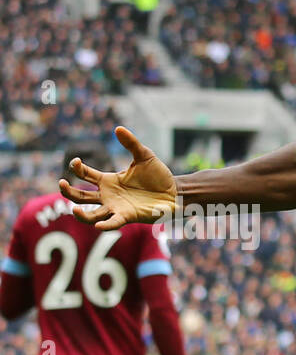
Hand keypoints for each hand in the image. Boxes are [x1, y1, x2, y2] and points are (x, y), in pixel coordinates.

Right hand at [59, 126, 179, 229]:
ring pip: (92, 215)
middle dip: (68, 192)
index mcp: (108, 180)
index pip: (85, 175)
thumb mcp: (144, 156)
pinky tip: (98, 226)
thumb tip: (118, 128)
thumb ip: (131, 144)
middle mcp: (108, 195)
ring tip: (74, 211)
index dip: (77, 168)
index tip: (75, 162)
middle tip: (61, 183)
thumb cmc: (158, 175)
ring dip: (82, 215)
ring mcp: (116, 207)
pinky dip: (105, 225)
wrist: (175, 192)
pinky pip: (113, 223)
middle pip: (81, 197)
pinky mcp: (128, 217)